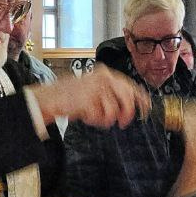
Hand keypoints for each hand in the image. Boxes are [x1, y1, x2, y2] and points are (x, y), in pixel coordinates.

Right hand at [30, 68, 149, 128]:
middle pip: (127, 98)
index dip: (141, 99)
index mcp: (106, 74)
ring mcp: (96, 87)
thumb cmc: (71, 97)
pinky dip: (94, 120)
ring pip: (114, 110)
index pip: (130, 85)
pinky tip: (86, 115)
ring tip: (95, 116)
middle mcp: (103, 77)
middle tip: (122, 123)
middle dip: (126, 113)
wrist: (48, 98)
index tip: (147, 110)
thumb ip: (112, 94)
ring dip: (105, 118)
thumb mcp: (95, 91)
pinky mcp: (88, 99)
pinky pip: (101, 116)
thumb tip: (132, 104)